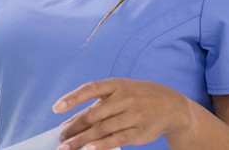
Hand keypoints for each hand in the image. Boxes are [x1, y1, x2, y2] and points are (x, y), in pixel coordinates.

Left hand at [51, 78, 196, 149]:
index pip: (90, 89)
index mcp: (116, 85)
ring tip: (67, 147)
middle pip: (93, 114)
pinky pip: (116, 139)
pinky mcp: (138, 132)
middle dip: (74, 128)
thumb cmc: (139, 98)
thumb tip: (68, 122)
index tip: (56, 108)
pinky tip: (88, 149)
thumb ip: (95, 107)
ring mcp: (133, 115)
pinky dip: (101, 145)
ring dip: (81, 140)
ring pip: (101, 129)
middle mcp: (124, 99)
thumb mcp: (119, 94)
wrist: (172, 107)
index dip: (72, 98)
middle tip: (61, 138)